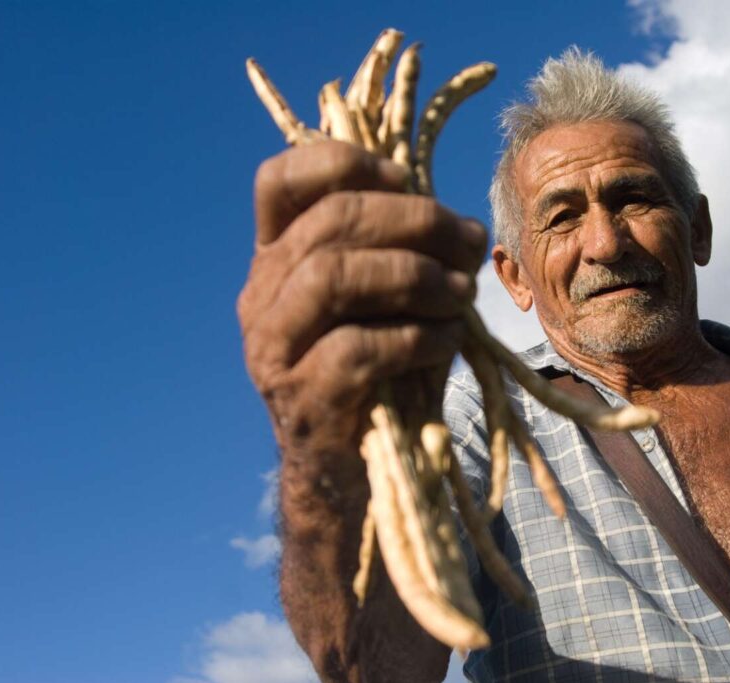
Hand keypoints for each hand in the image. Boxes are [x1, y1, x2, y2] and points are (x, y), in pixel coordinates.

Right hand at [238, 140, 487, 463]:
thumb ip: (406, 255)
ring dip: (415, 275)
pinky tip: (447, 340)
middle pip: (327, 223)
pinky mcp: (302, 399)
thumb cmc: (383, 375)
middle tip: (468, 241)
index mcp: (278, 260)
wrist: (355, 473)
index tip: (404, 180)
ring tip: (462, 293)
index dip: (343, 162)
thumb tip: (462, 224)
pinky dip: (417, 335)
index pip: (279, 182)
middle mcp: (261, 297)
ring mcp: (272, 349)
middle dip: (413, 220)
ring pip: (332, 277)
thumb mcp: (391, 304)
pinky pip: (358, 348)